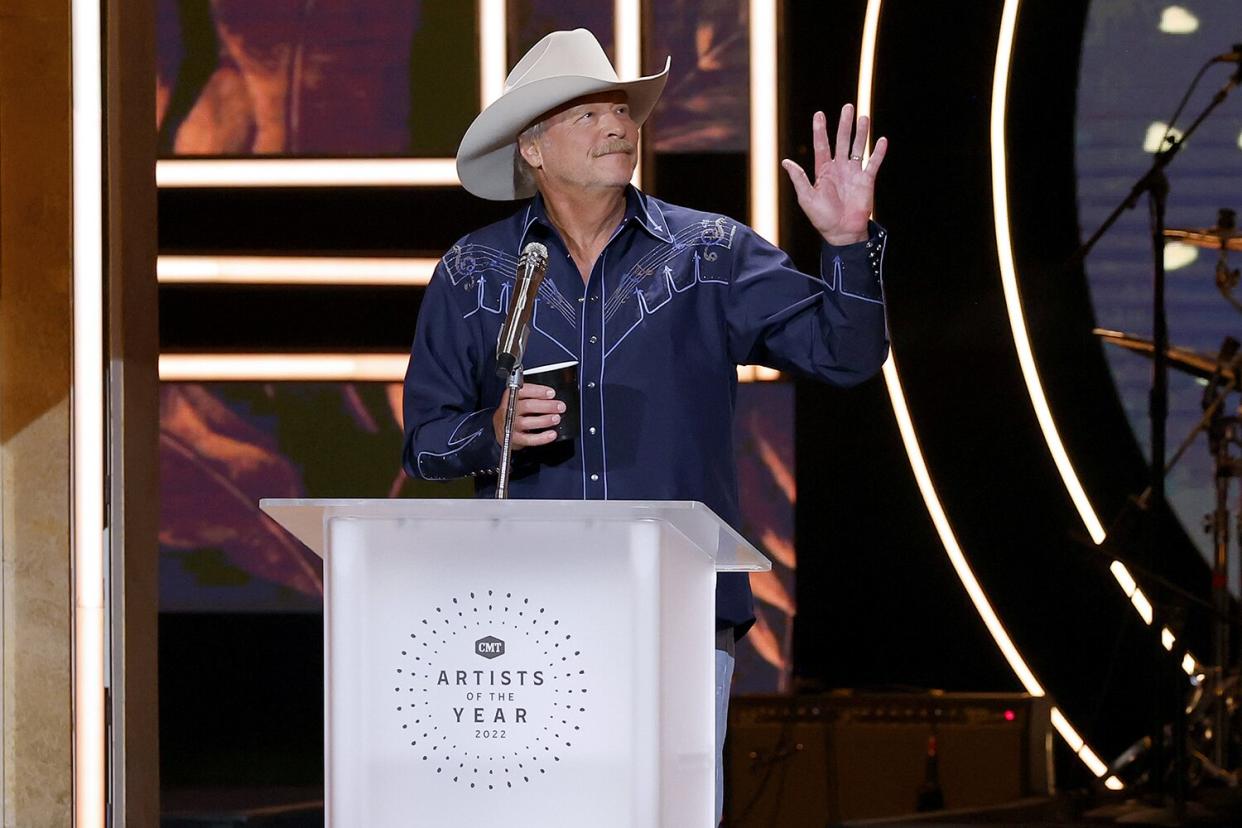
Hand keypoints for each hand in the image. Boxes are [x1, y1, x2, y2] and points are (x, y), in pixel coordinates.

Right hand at [493, 383, 563, 448]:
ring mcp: (510, 425)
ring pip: (527, 422)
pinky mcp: (514, 438)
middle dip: (546, 406)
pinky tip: (551, 434)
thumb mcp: (521, 399)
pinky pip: (528, 439)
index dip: (538, 391)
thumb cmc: (516, 411)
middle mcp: (508, 410)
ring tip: (556, 418)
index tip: (551, 393)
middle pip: (527, 406)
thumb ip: (534, 396)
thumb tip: (553, 398)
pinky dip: (542, 437)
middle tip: (560, 407)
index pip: (523, 391)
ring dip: (544, 420)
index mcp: (511, 396)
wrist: (501, 428)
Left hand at [781, 104, 887, 245]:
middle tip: (848, 107)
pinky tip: (881, 140)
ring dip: (861, 133)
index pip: (822, 145)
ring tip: (863, 117)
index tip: (819, 114)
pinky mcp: (866, 180)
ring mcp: (853, 173)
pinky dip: (877, 152)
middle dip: (845, 124)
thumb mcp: (807, 198)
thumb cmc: (822, 218)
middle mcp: (839, 168)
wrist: (841, 232)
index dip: (820, 130)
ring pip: (857, 148)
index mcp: (823, 171)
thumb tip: (786, 162)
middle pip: (842, 141)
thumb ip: (799, 178)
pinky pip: (872, 163)